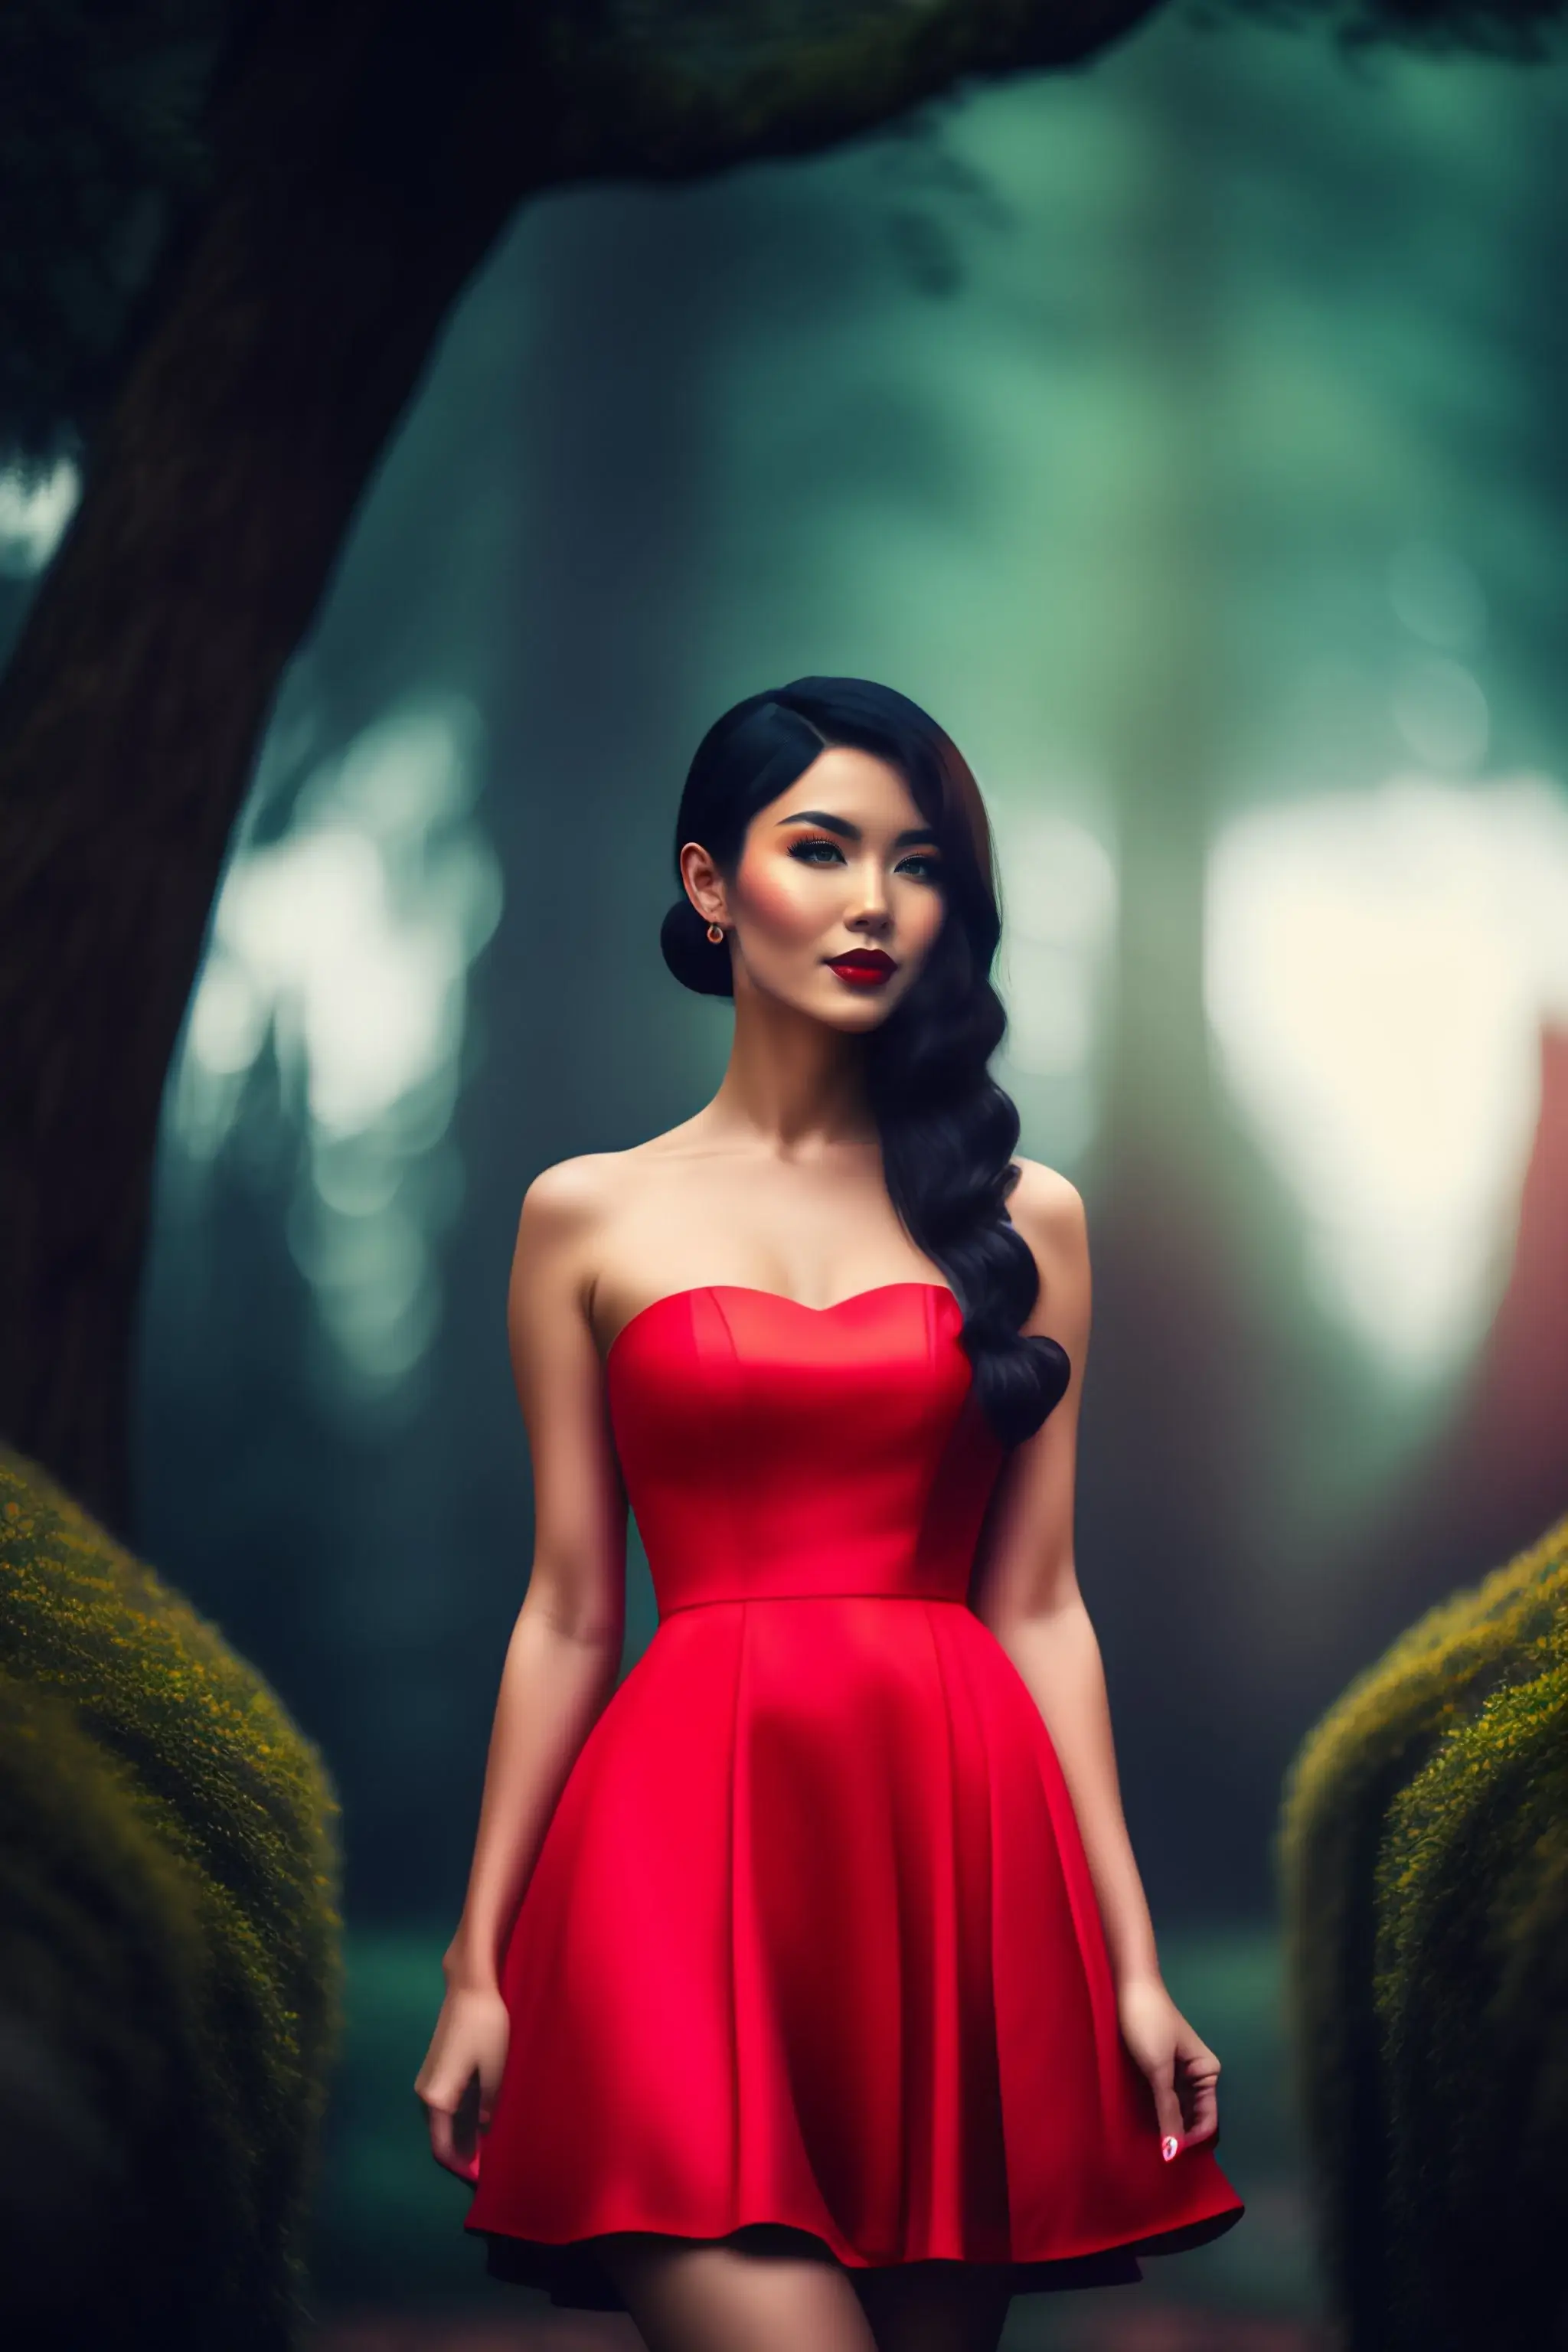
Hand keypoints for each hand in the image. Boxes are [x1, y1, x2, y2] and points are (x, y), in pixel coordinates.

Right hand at [414, 1981, 510, 2183]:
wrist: (469, 1987)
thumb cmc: (485, 2028)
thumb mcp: (495, 2071)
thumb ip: (490, 2107)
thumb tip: (485, 2131)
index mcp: (436, 2098)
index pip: (441, 2146)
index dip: (460, 2164)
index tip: (480, 2178)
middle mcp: (424, 2093)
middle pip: (440, 2133)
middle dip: (462, 2149)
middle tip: (490, 2162)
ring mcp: (427, 2079)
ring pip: (443, 2117)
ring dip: (462, 2131)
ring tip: (489, 2143)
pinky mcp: (435, 2067)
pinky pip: (445, 2102)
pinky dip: (460, 2114)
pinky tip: (481, 2116)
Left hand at [1115, 1975, 1220, 2159]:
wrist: (1130, 1988)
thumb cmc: (1149, 2024)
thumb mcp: (1159, 2069)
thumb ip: (1168, 2110)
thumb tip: (1173, 2152)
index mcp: (1208, 2074)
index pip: (1208, 2120)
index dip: (1192, 2140)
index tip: (1169, 2153)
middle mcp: (1198, 2077)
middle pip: (1194, 2118)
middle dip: (1179, 2135)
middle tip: (1157, 2152)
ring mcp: (1179, 2074)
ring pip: (1178, 2111)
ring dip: (1167, 2125)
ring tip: (1149, 2141)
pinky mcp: (1161, 2069)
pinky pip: (1164, 2099)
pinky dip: (1158, 2112)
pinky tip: (1145, 2122)